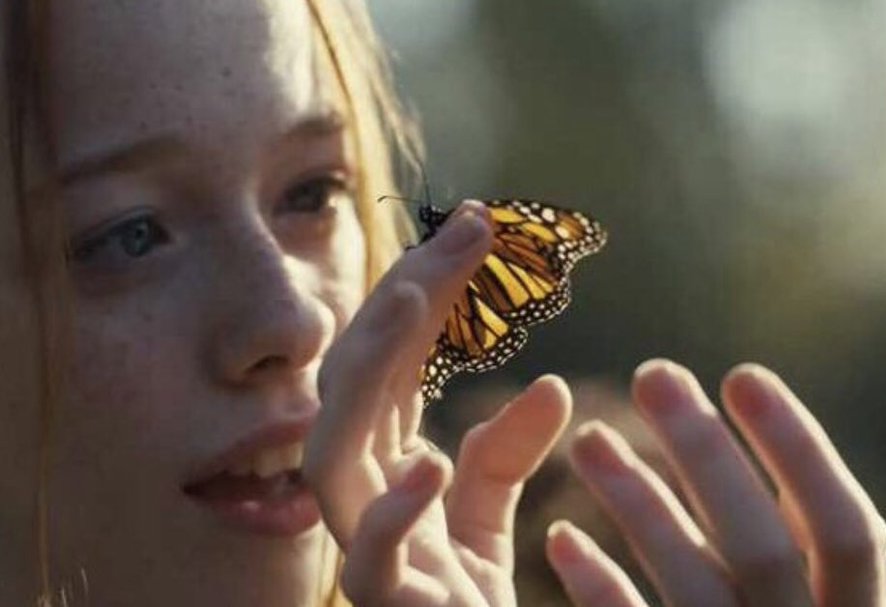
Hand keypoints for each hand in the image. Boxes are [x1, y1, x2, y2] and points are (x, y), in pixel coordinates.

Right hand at [305, 200, 570, 605]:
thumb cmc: (461, 602)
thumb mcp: (487, 518)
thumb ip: (504, 454)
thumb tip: (552, 386)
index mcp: (382, 459)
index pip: (395, 357)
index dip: (430, 288)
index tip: (483, 228)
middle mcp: (359, 489)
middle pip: (359, 376)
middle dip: (406, 297)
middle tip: (470, 234)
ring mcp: (362, 542)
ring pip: (334, 444)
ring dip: (372, 368)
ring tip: (421, 298)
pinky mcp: (383, 600)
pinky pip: (366, 555)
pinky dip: (392, 509)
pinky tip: (430, 461)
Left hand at [545, 360, 885, 606]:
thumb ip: (777, 550)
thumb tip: (722, 435)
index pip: (848, 534)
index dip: (801, 451)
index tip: (742, 373)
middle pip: (765, 549)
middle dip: (707, 456)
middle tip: (653, 373)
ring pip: (693, 588)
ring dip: (640, 505)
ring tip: (589, 437)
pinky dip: (601, 588)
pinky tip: (561, 539)